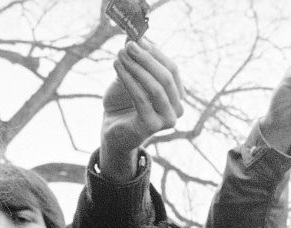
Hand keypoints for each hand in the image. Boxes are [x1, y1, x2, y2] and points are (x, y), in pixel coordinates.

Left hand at [100, 40, 183, 180]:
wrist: (113, 129)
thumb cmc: (123, 103)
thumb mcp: (129, 76)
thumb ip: (134, 60)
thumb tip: (133, 36)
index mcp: (176, 96)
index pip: (172, 70)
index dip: (156, 53)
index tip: (137, 39)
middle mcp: (177, 109)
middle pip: (167, 78)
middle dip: (147, 59)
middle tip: (128, 45)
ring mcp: (167, 120)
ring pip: (157, 88)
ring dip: (137, 68)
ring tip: (120, 55)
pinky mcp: (152, 127)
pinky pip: (142, 99)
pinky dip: (129, 80)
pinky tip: (117, 67)